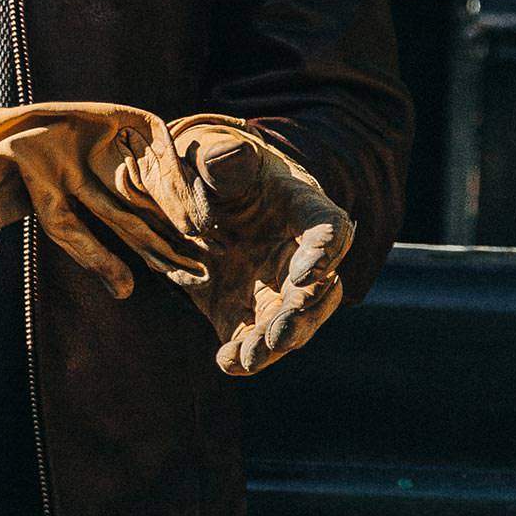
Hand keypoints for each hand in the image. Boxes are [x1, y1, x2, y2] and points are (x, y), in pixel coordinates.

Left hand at [173, 117, 353, 375]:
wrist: (185, 195)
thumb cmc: (210, 166)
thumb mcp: (212, 153)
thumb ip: (222, 159)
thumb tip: (230, 157)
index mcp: (302, 208)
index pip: (330, 230)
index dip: (324, 253)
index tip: (306, 271)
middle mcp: (298, 255)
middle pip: (318, 292)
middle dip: (301, 314)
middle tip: (280, 334)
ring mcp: (274, 287)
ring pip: (290, 323)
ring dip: (275, 343)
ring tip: (251, 357)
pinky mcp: (244, 311)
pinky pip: (251, 337)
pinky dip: (243, 354)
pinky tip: (228, 362)